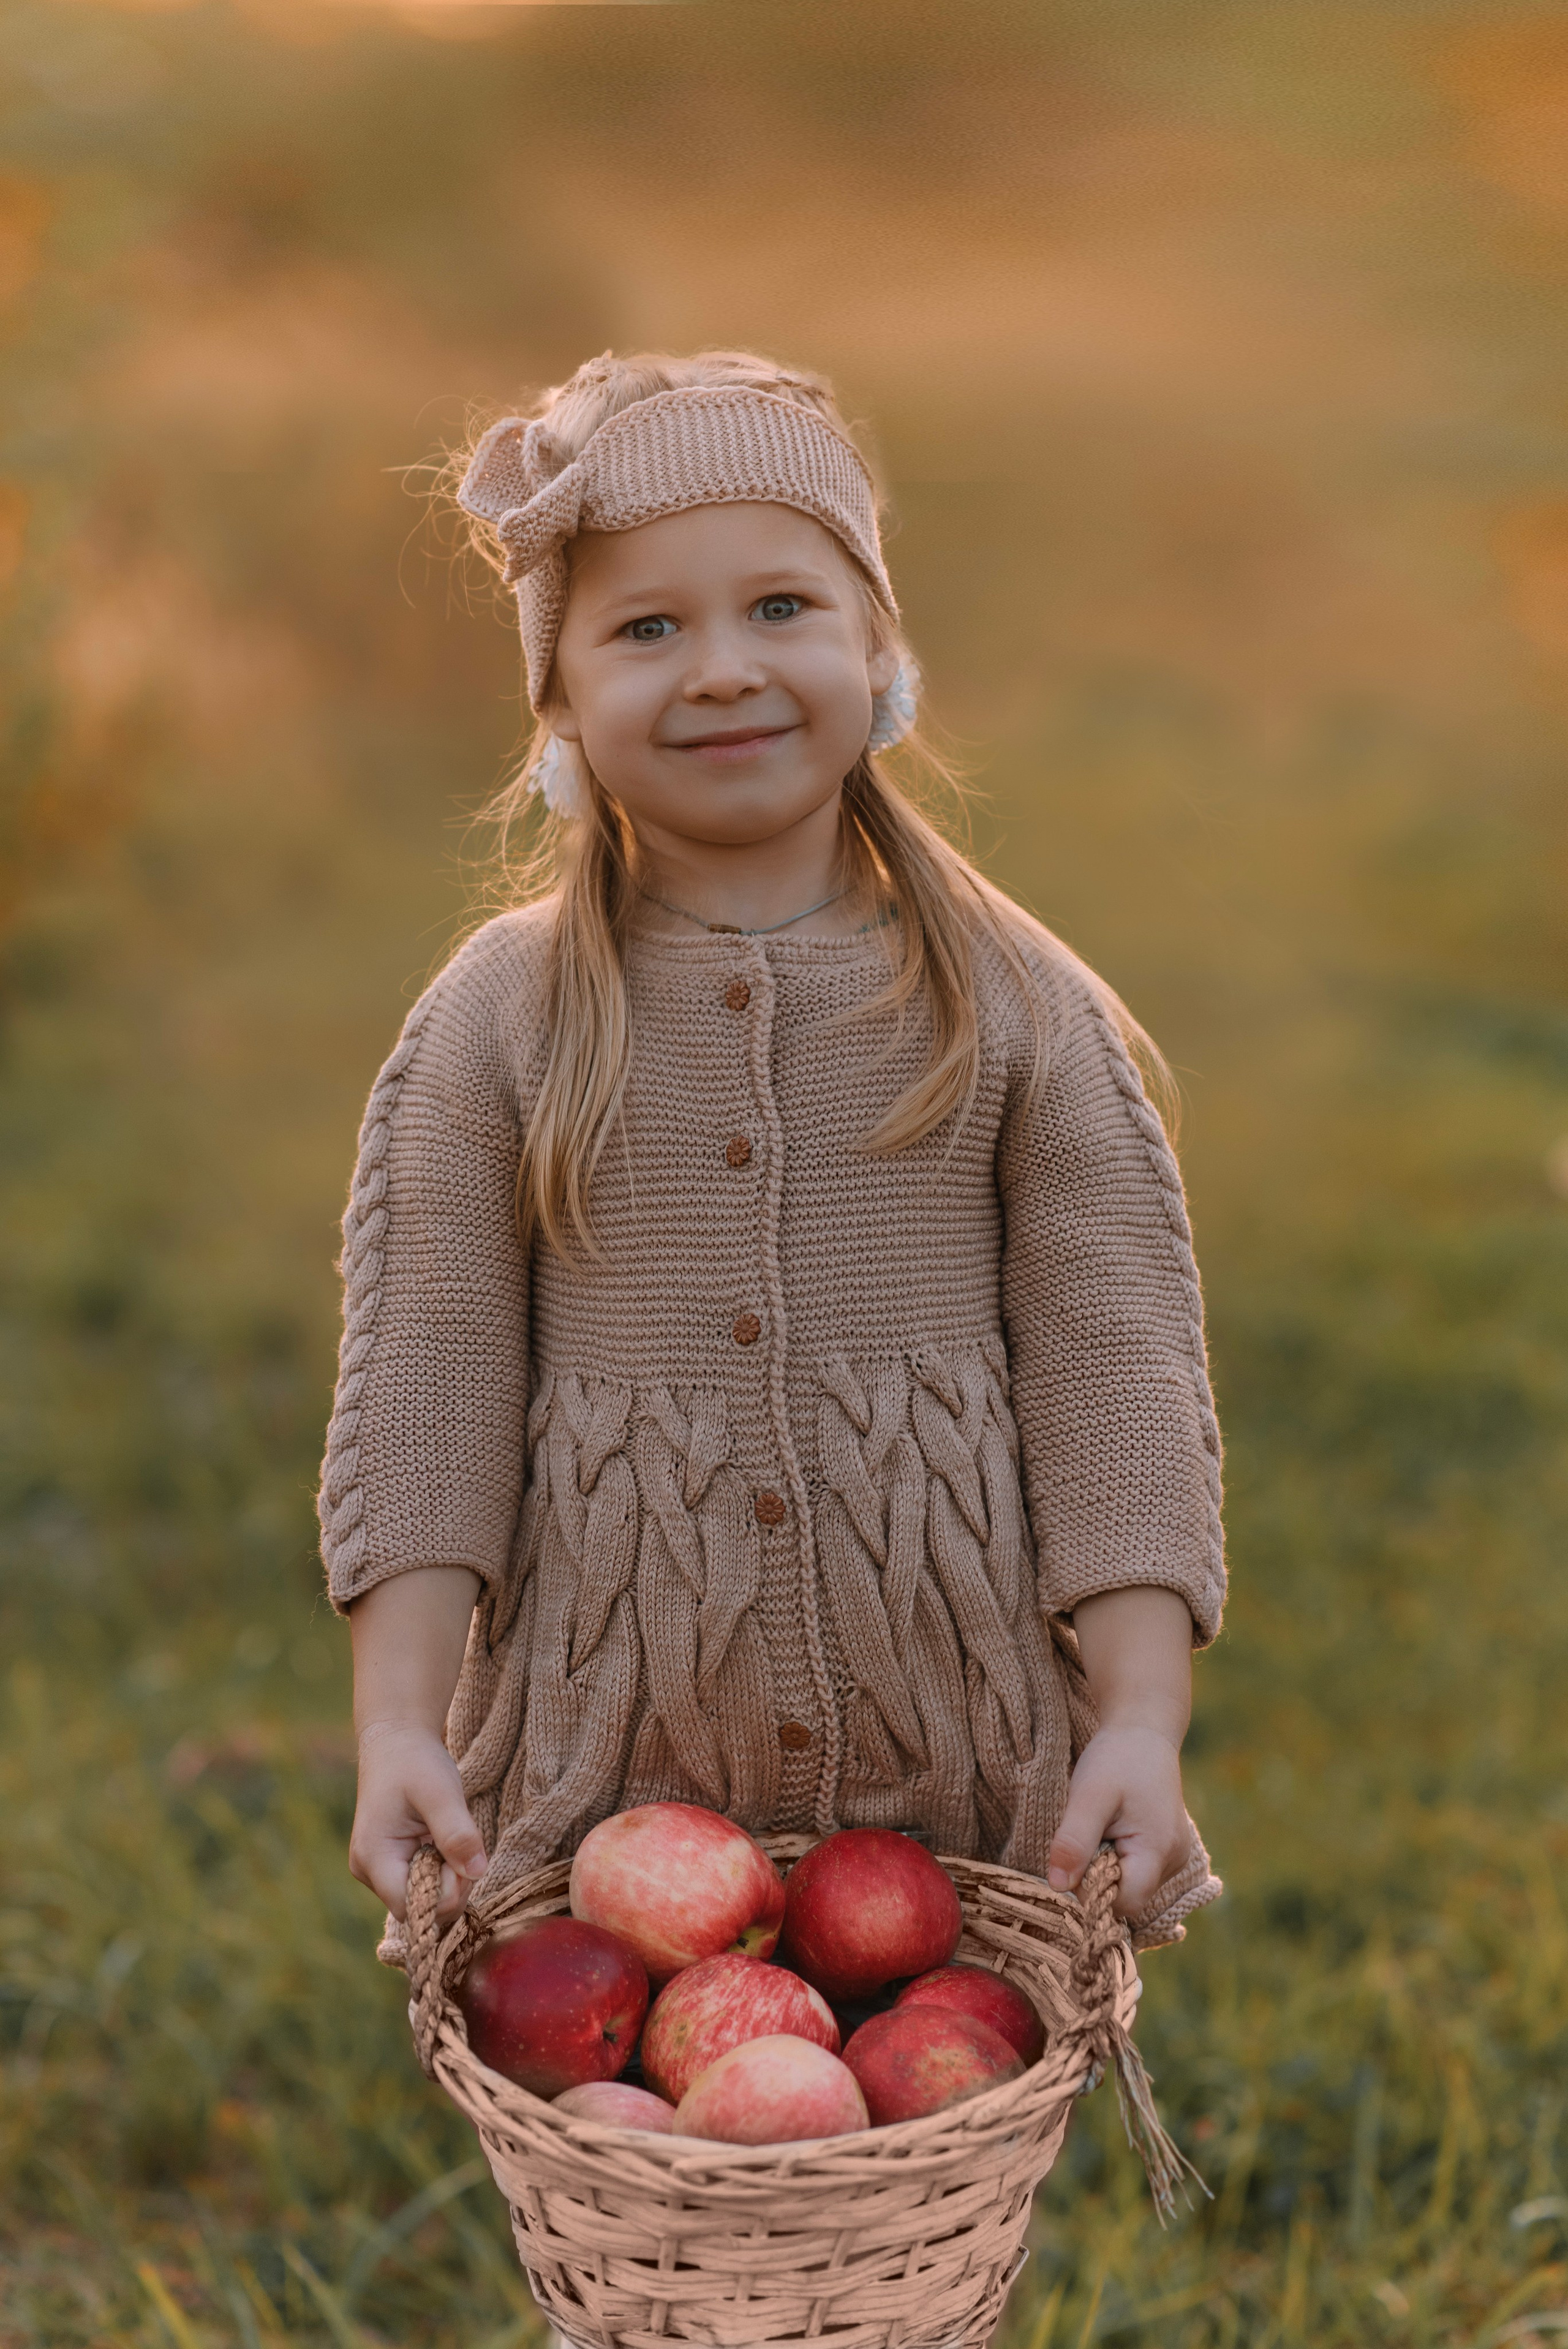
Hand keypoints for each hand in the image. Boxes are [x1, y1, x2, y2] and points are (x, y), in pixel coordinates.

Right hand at [350, 1720, 487, 1923]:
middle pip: (421, 1908)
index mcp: (374, 1858)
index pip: (414, 1908)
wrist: (396, 1741)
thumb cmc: (415, 1762)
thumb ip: (457, 1833)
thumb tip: (476, 1872)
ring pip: (425, 1898)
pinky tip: (442, 1842)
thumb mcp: (441, 1791)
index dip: (447, 1892)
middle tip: (462, 1844)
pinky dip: (442, 1869)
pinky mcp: (390, 1865)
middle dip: (452, 1885)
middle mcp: (370, 1871)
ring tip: (449, 1837)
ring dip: (449, 1876)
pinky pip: (423, 1883)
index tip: (463, 1857)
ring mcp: (378, 1870)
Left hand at [1049, 1585, 1195, 1919]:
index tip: (1070, 1870)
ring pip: (1131, 1885)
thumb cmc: (1116, 1758)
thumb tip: (1057, 1888)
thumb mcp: (1089, 1795)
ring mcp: (1173, 1856)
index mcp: (1158, 1851)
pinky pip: (1136, 1870)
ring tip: (1096, 1831)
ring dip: (1107, 1868)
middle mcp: (1173, 1861)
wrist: (1143, 1728)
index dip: (1093, 1897)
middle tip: (1080, 1843)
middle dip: (1098, 1881)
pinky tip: (1107, 1831)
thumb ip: (1074, 1841)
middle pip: (1128, 1899)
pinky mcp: (1165, 1848)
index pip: (1124, 1905)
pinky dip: (1117, 1858)